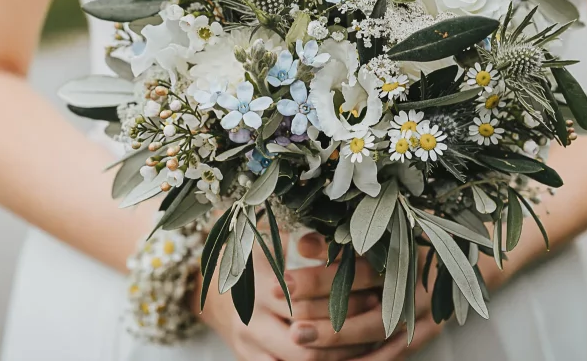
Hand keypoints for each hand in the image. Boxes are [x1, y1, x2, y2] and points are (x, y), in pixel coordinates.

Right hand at [195, 238, 379, 360]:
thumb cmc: (249, 257)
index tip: (373, 294)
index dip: (341, 303)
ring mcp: (249, 346)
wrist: (208, 288)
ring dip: (336, 356)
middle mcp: (251, 319)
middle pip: (304, 342)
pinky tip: (346, 357)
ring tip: (368, 344)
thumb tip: (341, 237)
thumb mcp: (268, 238)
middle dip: (344, 336)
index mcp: (257, 284)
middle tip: (378, 323)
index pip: (305, 302)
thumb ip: (301, 237)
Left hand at [283, 234, 447, 360]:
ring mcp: (425, 310)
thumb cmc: (397, 240)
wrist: (447, 258)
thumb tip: (302, 245)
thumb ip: (338, 242)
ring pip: (375, 331)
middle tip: (286, 314)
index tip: (284, 281)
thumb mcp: (370, 235)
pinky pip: (391, 354)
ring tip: (298, 338)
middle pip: (363, 300)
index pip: (354, 268)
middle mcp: (415, 281)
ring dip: (335, 339)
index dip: (319, 275)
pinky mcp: (428, 332)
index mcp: (401, 250)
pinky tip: (328, 359)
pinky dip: (361, 359)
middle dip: (321, 309)